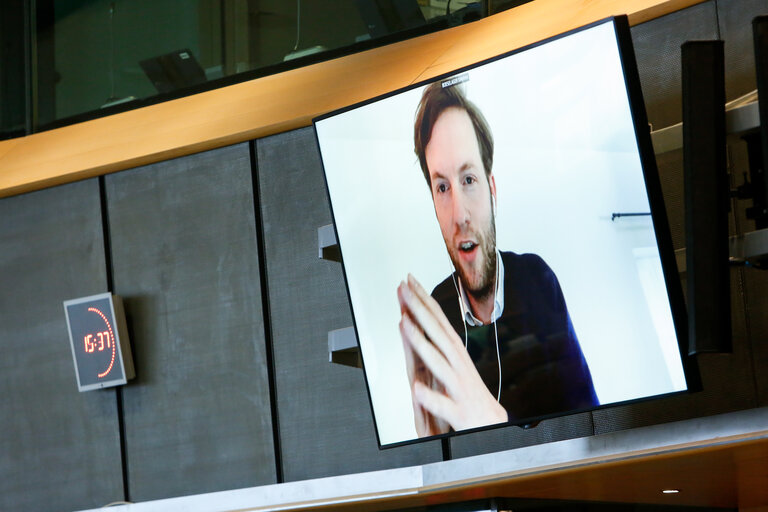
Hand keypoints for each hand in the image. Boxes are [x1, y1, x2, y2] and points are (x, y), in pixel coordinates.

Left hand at [398, 274, 506, 435]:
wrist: (493, 426)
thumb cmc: (470, 395)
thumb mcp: (456, 365)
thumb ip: (440, 345)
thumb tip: (424, 320)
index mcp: (456, 355)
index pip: (438, 321)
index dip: (424, 300)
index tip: (409, 280)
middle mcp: (459, 367)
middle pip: (437, 334)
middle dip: (420, 310)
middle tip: (404, 289)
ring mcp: (460, 389)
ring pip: (439, 364)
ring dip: (422, 344)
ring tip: (404, 325)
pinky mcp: (460, 414)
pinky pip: (444, 405)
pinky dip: (432, 398)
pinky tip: (417, 391)